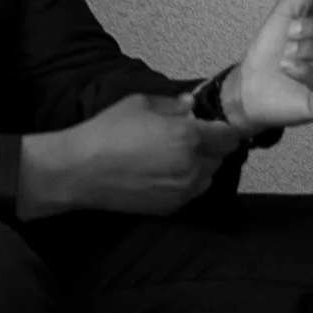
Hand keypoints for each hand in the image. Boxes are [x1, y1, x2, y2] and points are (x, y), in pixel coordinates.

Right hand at [16, 92, 241, 219]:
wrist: (82, 171)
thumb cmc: (108, 132)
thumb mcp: (140, 104)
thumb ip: (173, 104)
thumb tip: (190, 106)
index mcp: (188, 138)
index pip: (229, 137)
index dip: (224, 129)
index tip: (214, 124)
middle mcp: (192, 167)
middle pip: (220, 157)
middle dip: (210, 145)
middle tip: (187, 136)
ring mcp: (183, 191)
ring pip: (207, 176)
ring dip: (199, 165)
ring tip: (172, 155)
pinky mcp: (171, 208)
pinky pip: (190, 192)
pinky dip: (184, 181)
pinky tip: (160, 171)